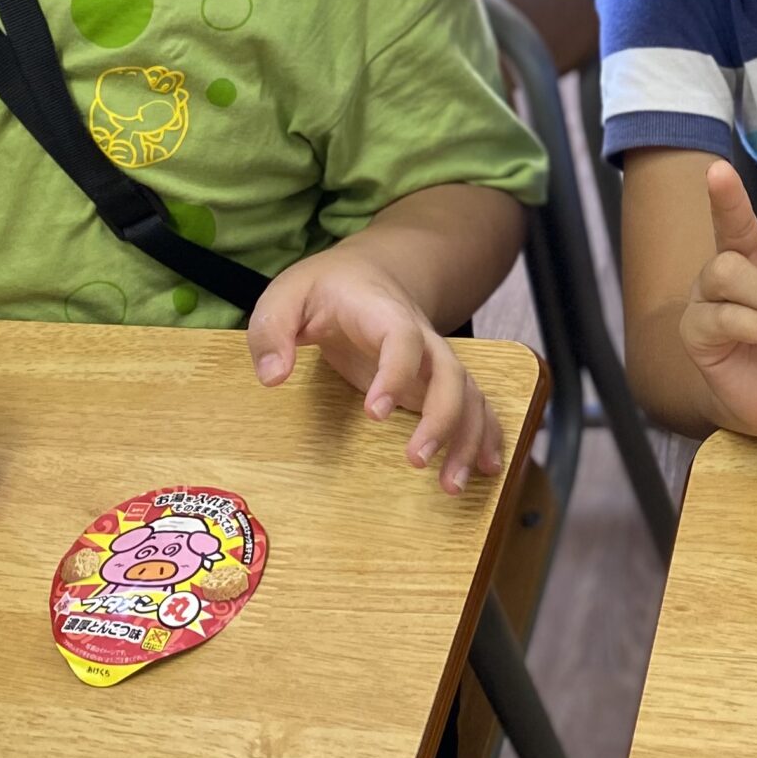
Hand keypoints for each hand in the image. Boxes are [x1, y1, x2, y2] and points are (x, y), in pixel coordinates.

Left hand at [248, 245, 504, 493]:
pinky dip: (485, 434)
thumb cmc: (325, 288)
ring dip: (468, 437)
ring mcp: (433, 362)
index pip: (403, 340)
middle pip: (450, 373)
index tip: (374, 413)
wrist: (369, 273)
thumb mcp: (285, 297)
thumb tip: (273, 377)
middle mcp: (421, 338)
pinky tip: (485, 468)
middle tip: (416, 460)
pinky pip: (473, 405)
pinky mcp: (436, 383)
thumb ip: (271, 332)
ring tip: (451, 484)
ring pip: (468, 394)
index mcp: (382, 313)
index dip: (397, 373)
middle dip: (442, 418)